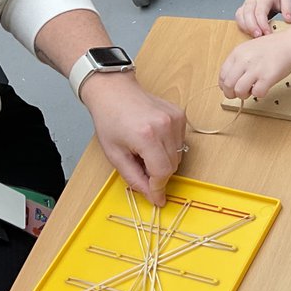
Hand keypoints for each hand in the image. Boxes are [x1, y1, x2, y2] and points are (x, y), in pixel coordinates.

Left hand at [82, 74, 186, 206]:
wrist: (114, 91)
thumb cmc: (110, 120)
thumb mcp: (115, 155)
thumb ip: (134, 178)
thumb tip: (153, 197)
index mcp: (146, 136)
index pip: (162, 172)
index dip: (159, 188)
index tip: (157, 199)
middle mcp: (165, 126)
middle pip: (172, 165)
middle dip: (158, 174)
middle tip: (141, 167)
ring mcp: (176, 119)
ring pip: (179, 155)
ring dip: (164, 161)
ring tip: (145, 151)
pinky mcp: (180, 115)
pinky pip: (180, 142)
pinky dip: (169, 147)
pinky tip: (154, 139)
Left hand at [219, 31, 290, 100]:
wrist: (290, 44)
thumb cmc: (273, 47)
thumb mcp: (249, 49)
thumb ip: (239, 62)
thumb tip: (231, 80)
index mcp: (237, 53)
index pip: (222, 75)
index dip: (224, 86)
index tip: (230, 89)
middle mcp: (244, 61)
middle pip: (228, 85)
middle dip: (232, 94)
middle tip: (240, 94)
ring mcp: (255, 69)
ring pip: (239, 91)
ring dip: (244, 95)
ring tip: (252, 90)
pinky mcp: (267, 77)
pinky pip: (256, 93)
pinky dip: (259, 94)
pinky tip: (264, 88)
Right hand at [235, 0, 290, 37]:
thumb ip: (288, 9)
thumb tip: (288, 20)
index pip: (260, 11)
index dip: (263, 23)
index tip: (268, 33)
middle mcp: (252, 0)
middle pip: (247, 13)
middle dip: (252, 26)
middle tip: (259, 37)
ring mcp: (246, 4)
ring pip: (240, 16)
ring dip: (246, 27)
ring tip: (255, 37)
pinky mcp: (243, 10)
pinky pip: (238, 18)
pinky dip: (242, 27)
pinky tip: (250, 33)